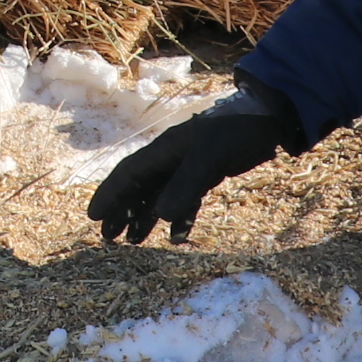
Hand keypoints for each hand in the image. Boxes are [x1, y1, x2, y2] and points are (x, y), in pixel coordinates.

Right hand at [87, 85, 295, 245]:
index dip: (110, 195)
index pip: (129, 173)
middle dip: (122, 211)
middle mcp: (171, 158)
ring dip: (145, 217)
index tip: (94, 217)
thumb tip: (160, 216)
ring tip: (134, 241)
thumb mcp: (209, 157)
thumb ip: (185, 185)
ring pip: (159, 195)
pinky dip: (179, 217)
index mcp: (164, 149)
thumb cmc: (235, 132)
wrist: (268, 120)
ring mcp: (188, 166)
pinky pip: (185, 199)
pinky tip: (176, 236)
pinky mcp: (207, 174)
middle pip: (138, 187)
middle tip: (109, 238)